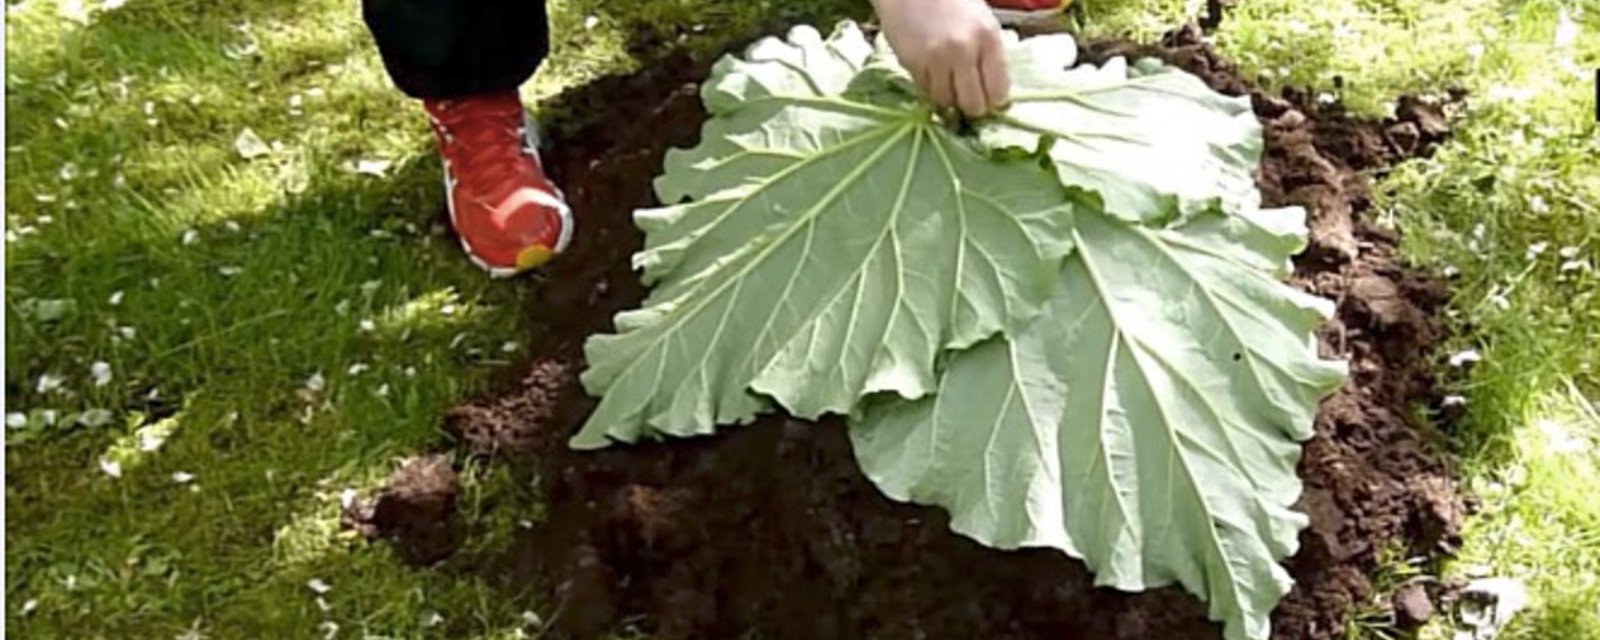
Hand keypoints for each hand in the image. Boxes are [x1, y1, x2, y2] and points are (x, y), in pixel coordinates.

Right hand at [872, 0, 1009, 116]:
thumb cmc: (951, 1)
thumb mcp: (982, 21)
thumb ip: (989, 55)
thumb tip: (994, 94)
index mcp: (988, 38)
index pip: (998, 90)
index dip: (994, 99)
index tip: (988, 98)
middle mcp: (963, 50)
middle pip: (973, 103)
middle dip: (971, 106)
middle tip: (967, 99)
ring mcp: (936, 58)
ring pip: (946, 101)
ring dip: (947, 97)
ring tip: (947, 82)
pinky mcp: (912, 63)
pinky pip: (924, 91)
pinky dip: (929, 88)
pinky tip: (930, 72)